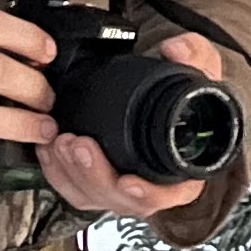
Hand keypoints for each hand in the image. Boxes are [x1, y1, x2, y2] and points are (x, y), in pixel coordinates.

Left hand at [38, 30, 229, 221]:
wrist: (167, 101)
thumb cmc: (188, 96)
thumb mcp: (202, 70)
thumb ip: (195, 54)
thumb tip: (175, 50)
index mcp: (184, 172)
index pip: (169, 194)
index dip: (149, 193)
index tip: (128, 182)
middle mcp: (153, 186)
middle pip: (123, 200)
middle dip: (96, 176)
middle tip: (79, 145)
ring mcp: (122, 188)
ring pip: (93, 196)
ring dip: (72, 173)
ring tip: (59, 142)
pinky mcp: (97, 183)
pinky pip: (73, 188)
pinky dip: (57, 172)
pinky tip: (48, 149)